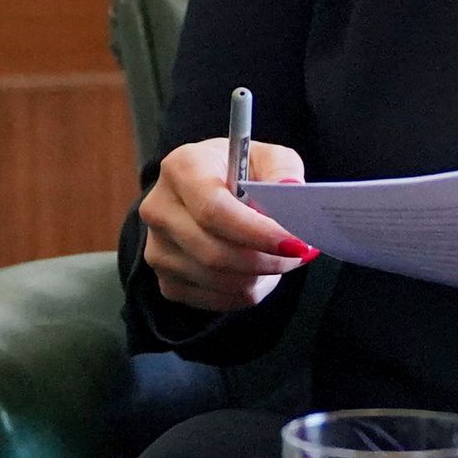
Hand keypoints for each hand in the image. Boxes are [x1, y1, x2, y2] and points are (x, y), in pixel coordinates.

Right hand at [136, 137, 315, 311]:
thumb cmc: (237, 173)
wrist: (204, 193)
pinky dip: (245, 292)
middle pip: (214, 252)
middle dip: (266, 260)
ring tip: (280, 259)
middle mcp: (159, 209)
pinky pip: (215, 300)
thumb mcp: (265, 156)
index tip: (295, 243)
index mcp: (181, 169)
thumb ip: (283, 168)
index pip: (214, 211)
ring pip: (218, 281)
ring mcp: (158, 250)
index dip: (257, 232)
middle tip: (299, 254)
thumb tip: (291, 191)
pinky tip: (257, 271)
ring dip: (260, 277)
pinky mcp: (167, 281)